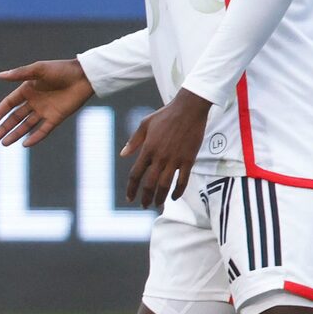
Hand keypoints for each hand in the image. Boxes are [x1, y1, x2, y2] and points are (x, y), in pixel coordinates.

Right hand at [0, 59, 92, 147]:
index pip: (8, 104)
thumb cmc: (61, 69)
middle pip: (14, 118)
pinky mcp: (56, 117)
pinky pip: (43, 130)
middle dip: (3, 129)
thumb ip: (20, 74)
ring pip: (26, 125)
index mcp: (27, 90)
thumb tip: (0, 76)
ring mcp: (45, 111)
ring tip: (4, 144)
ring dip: (15, 134)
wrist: (84, 76)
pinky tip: (25, 144)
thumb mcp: (39, 69)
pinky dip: (35, 137)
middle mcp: (34, 102)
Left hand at [120, 89, 211, 208]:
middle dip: (145, 197)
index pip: (136, 174)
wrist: (189, 108)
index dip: (131, 188)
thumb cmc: (165, 115)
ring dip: (160, 198)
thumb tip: (123, 154)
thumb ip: (134, 141)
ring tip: (157, 205)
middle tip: (144, 205)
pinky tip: (174, 197)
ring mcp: (175, 159)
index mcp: (147, 149)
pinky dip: (178, 191)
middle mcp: (160, 157)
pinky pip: (183, 180)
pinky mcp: (189, 159)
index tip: (129, 197)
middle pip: (150, 183)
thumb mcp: (144, 124)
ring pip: (165, 185)